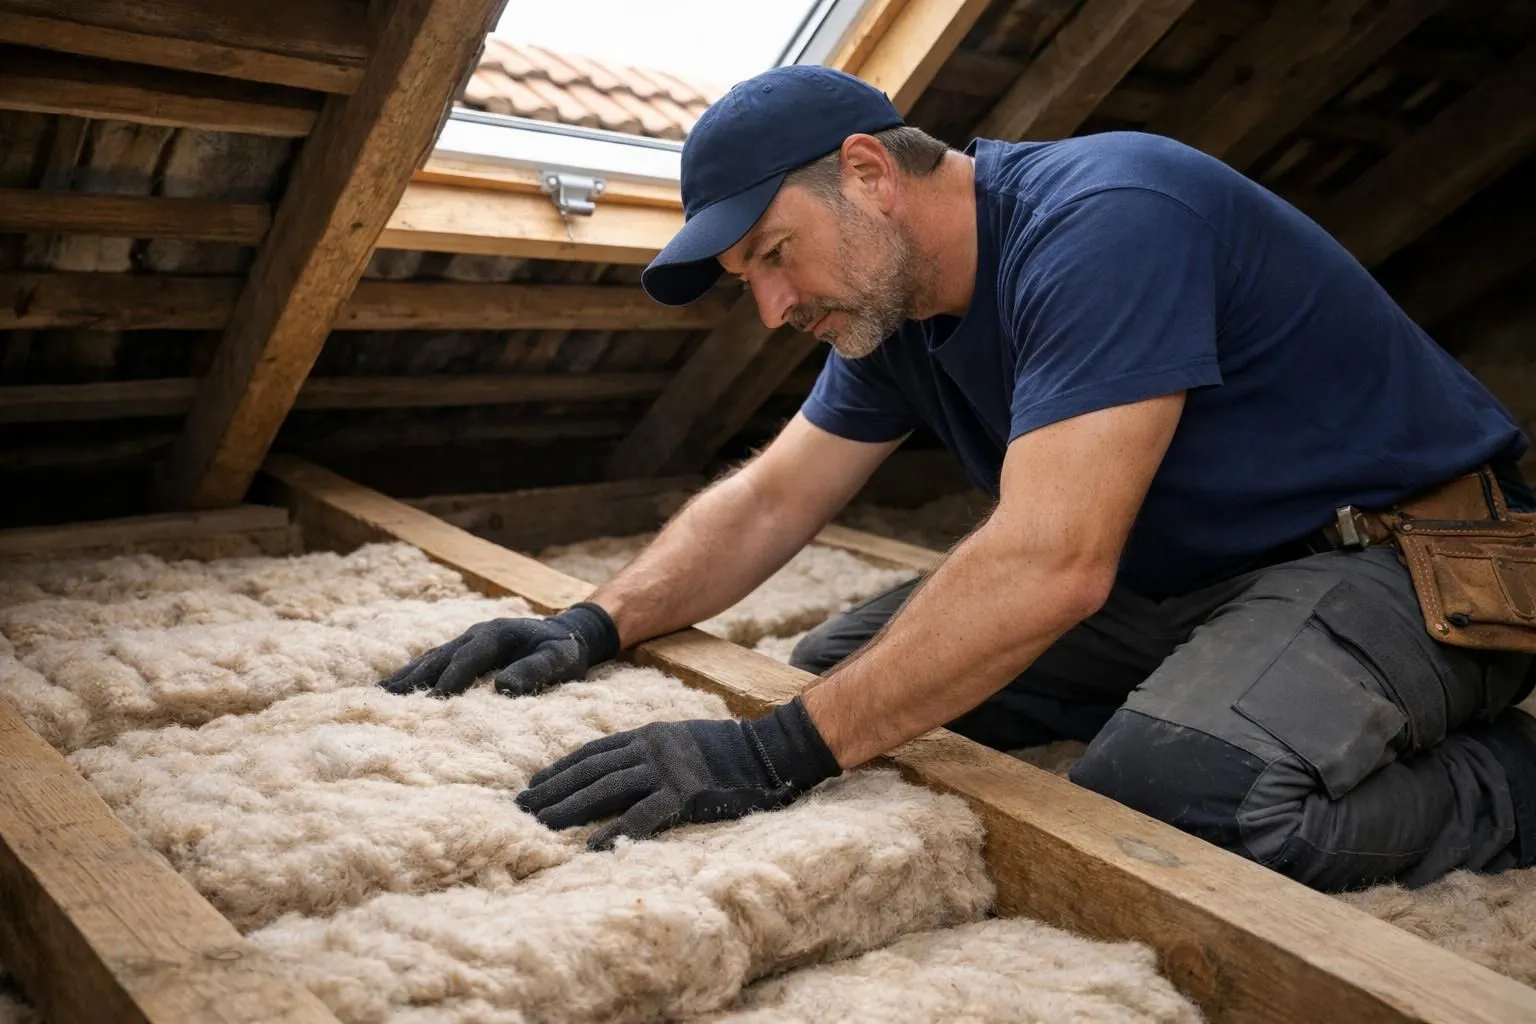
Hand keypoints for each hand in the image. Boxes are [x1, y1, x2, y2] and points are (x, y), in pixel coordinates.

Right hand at [378, 603, 619, 697]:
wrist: (566, 634)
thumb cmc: (563, 651)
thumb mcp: (558, 659)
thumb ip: (534, 671)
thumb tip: (503, 689)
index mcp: (497, 634)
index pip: (469, 657)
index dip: (451, 678)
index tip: (434, 701)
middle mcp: (475, 634)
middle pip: (440, 657)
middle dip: (415, 679)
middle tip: (388, 701)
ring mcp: (466, 641)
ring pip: (430, 659)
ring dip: (406, 677)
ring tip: (379, 695)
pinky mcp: (462, 652)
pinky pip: (433, 663)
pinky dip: (413, 675)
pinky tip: (393, 689)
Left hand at [516, 697, 841, 848]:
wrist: (770, 751)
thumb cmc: (729, 750)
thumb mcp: (681, 740)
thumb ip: (651, 752)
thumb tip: (622, 770)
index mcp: (647, 735)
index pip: (592, 753)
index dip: (559, 770)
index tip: (532, 786)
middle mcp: (650, 749)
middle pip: (589, 771)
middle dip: (552, 790)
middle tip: (520, 809)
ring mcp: (666, 772)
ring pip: (605, 790)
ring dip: (568, 808)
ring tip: (539, 826)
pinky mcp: (684, 796)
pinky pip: (641, 817)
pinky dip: (613, 833)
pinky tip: (590, 847)